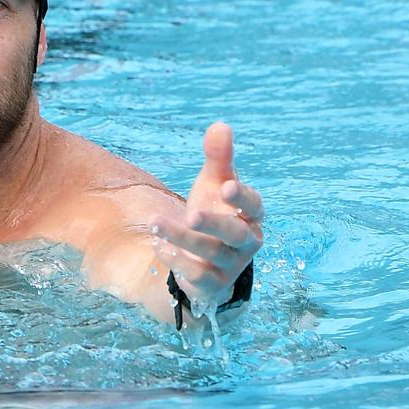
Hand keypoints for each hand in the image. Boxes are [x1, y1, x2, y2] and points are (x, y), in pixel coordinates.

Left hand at [152, 122, 262, 309]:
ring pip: (211, 253)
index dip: (242, 197)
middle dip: (214, 223)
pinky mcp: (211, 283)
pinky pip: (197, 274)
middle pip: (235, 234)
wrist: (206, 261)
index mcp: (250, 215)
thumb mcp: (214, 184)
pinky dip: (177, 260)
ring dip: (183, 238)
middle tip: (191, 213)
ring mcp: (229, 264)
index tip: (225, 186)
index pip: (253, 205)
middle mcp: (246, 241)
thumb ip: (218, 158)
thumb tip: (221, 125)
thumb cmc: (215, 212)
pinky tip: (158, 244)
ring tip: (155, 222)